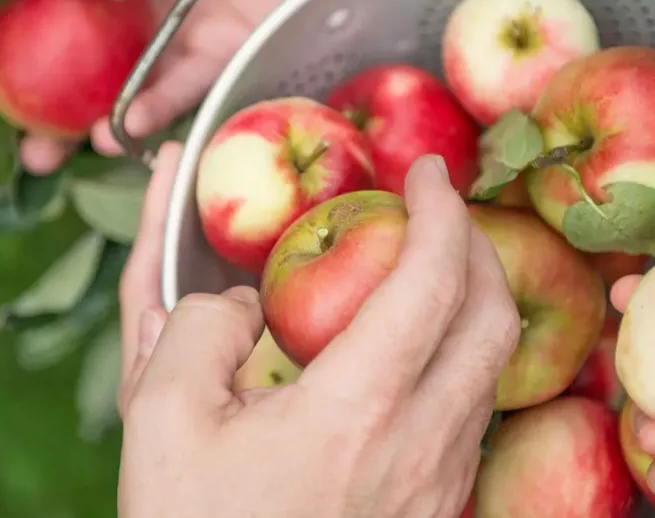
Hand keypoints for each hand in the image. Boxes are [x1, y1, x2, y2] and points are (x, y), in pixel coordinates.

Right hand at [0, 0, 483, 174]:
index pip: (56, 11)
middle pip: (91, 63)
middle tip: (24, 144)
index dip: (17, 47)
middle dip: (55, 109)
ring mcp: (188, 26)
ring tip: (64, 150)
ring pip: (134, 84)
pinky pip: (187, 83)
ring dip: (98, 120)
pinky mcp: (231, 45)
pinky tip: (122, 125)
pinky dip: (155, 105)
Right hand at [118, 156, 520, 517]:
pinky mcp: (437, 514)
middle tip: (437, 212)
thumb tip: (239, 297)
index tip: (427, 172)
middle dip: (476, 245)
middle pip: (494, 319)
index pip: (431, 280)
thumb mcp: (160, 419)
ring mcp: (439, 488)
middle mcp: (420, 448)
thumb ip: (192, 325)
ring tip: (426, 274)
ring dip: (473, 305)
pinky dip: (460, 361)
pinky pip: (472, 418)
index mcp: (355, 411)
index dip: (440, 210)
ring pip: (492, 371)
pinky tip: (410, 357)